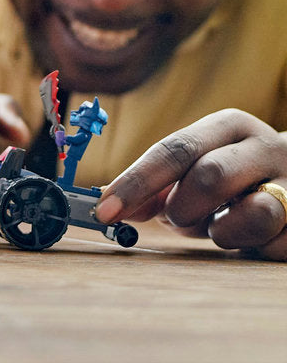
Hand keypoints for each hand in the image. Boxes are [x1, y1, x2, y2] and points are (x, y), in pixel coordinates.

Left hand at [95, 109, 286, 260]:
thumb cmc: (236, 178)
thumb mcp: (197, 169)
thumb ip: (155, 188)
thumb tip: (106, 206)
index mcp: (229, 126)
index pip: (174, 149)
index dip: (136, 181)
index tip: (105, 209)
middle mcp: (265, 147)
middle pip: (210, 176)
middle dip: (183, 207)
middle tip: (178, 219)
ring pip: (254, 213)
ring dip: (223, 232)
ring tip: (221, 227)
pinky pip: (275, 246)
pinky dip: (253, 248)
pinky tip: (255, 236)